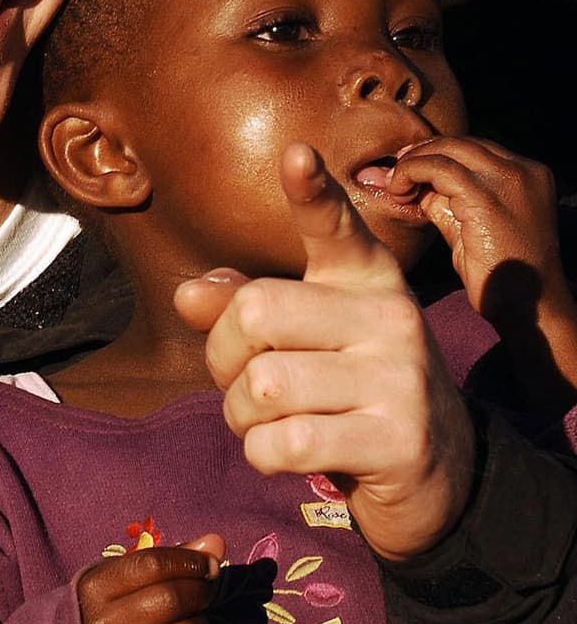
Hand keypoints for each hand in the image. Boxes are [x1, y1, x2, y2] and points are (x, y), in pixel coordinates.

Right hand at [76, 534, 222, 623]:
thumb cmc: (112, 613)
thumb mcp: (125, 580)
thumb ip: (170, 558)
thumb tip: (217, 542)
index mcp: (94, 590)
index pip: (153, 565)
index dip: (189, 560)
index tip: (208, 565)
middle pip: (172, 598)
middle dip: (201, 591)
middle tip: (207, 592)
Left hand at [174, 143, 475, 560]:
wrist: (435, 469)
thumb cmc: (344, 387)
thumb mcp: (299, 337)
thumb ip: (239, 309)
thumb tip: (187, 293)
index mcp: (364, 276)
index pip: (335, 227)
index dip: (312, 192)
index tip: (297, 153)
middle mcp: (390, 316)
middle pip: (257, 312)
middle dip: (222, 356)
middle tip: (241, 380)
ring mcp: (401, 378)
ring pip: (264, 385)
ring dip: (240, 415)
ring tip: (267, 422)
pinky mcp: (398, 440)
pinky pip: (284, 442)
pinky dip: (261, 454)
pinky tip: (285, 453)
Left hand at [390, 137, 576, 365]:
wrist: (527, 306)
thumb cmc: (499, 274)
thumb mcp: (470, 225)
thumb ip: (445, 200)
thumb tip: (407, 181)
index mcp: (528, 173)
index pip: (474, 149)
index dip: (437, 153)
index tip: (408, 166)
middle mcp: (524, 169)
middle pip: (460, 143)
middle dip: (421, 153)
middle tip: (396, 172)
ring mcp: (510, 179)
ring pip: (448, 150)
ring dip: (413, 163)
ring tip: (395, 185)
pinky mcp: (487, 196)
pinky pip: (440, 169)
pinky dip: (413, 173)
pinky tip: (400, 192)